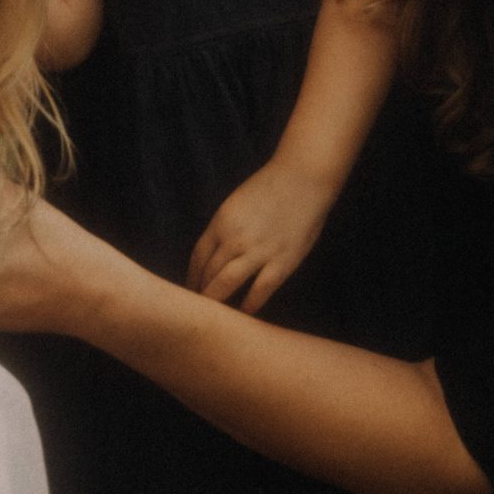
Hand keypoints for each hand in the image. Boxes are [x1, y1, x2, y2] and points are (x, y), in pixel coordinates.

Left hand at [188, 160, 338, 314]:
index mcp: (221, 222)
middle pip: (208, 273)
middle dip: (201, 292)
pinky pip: (260, 290)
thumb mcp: (236, 204)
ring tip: (214, 315)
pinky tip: (244, 313)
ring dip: (217, 300)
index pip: (198, 256)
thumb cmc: (271, 187)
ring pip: (226, 283)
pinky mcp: (282, 262)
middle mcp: (234, 238)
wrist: (303, 178)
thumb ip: (224, 228)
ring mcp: (258, 251)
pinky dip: (249, 305)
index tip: (190, 288)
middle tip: (198, 307)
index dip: (192, 276)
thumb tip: (214, 253)